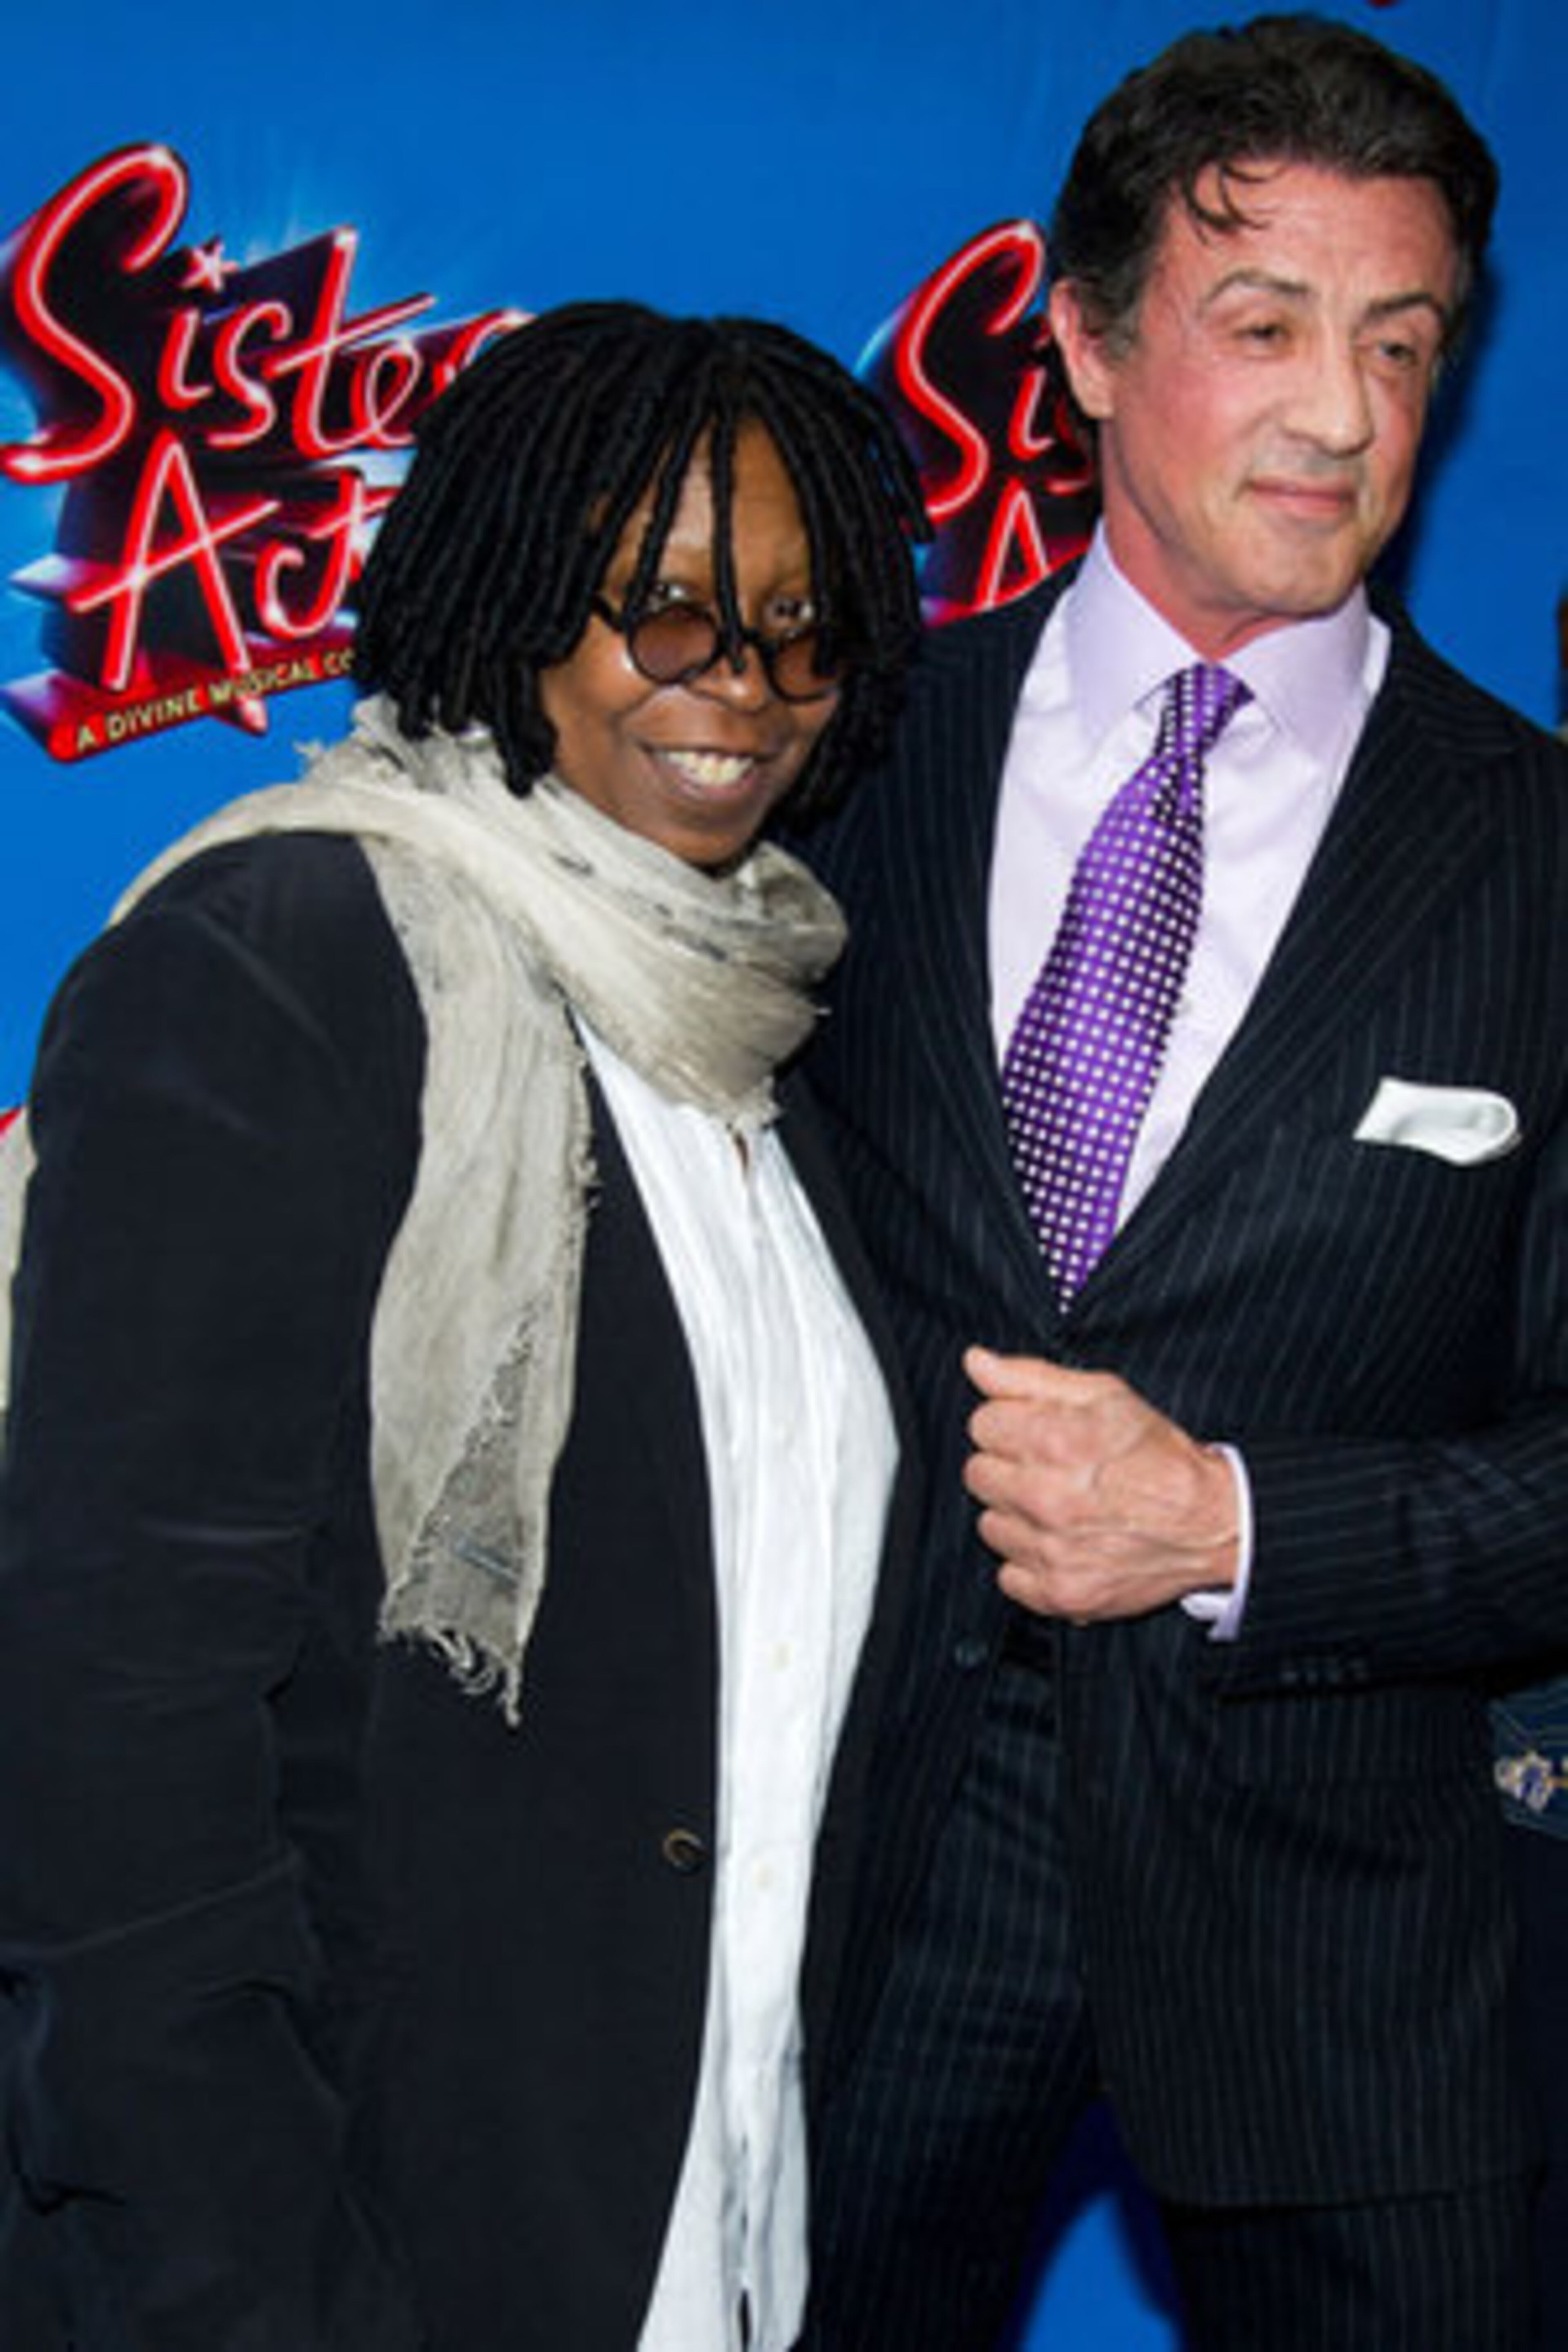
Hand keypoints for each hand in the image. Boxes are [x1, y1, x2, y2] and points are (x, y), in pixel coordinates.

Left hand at [963, 1346, 1238, 1622]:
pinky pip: (1009, 1577)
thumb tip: (976, 1361)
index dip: (1012, 1423)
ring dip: (1018, 1516)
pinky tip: (1062, 1545)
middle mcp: (1045, 1498)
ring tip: (1061, 1508)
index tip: (1040, 1432)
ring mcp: (1051, 1551)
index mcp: (1053, 1441)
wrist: (1211, 1522)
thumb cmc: (1160, 1456)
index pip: (982, 1424)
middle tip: (1052, 1469)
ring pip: (990, 1525)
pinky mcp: (1059, 1593)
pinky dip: (1031, 1563)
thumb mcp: (1104, 1395)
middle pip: (978, 1474)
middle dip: (1010, 1467)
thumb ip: (1030, 1376)